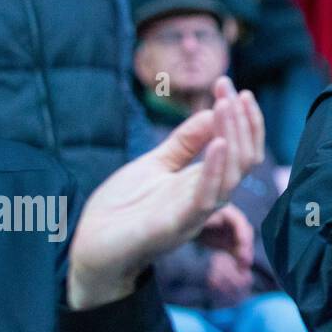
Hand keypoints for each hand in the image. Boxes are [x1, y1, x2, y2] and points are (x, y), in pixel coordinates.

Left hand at [67, 77, 264, 309]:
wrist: (86, 246)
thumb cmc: (120, 209)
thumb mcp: (154, 165)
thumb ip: (185, 143)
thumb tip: (212, 112)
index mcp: (203, 183)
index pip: (239, 149)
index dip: (241, 118)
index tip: (227, 84)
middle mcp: (206, 197)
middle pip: (244, 159)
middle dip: (243, 121)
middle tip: (231, 89)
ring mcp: (194, 213)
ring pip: (234, 175)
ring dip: (234, 137)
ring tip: (227, 105)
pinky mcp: (177, 225)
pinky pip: (207, 197)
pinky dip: (217, 169)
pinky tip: (218, 143)